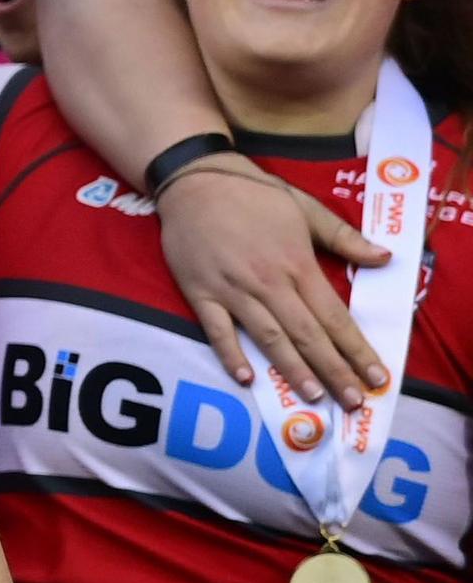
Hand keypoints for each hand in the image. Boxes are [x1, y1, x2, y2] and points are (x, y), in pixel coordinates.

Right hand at [156, 160, 388, 405]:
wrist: (195, 180)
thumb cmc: (254, 194)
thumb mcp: (306, 209)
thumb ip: (344, 237)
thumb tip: (385, 258)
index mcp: (298, 264)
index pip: (335, 316)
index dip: (357, 349)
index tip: (377, 376)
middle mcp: (269, 283)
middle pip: (307, 335)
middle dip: (334, 370)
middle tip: (354, 402)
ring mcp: (233, 290)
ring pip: (268, 338)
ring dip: (293, 370)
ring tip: (314, 397)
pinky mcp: (200, 293)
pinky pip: (217, 330)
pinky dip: (230, 355)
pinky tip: (246, 378)